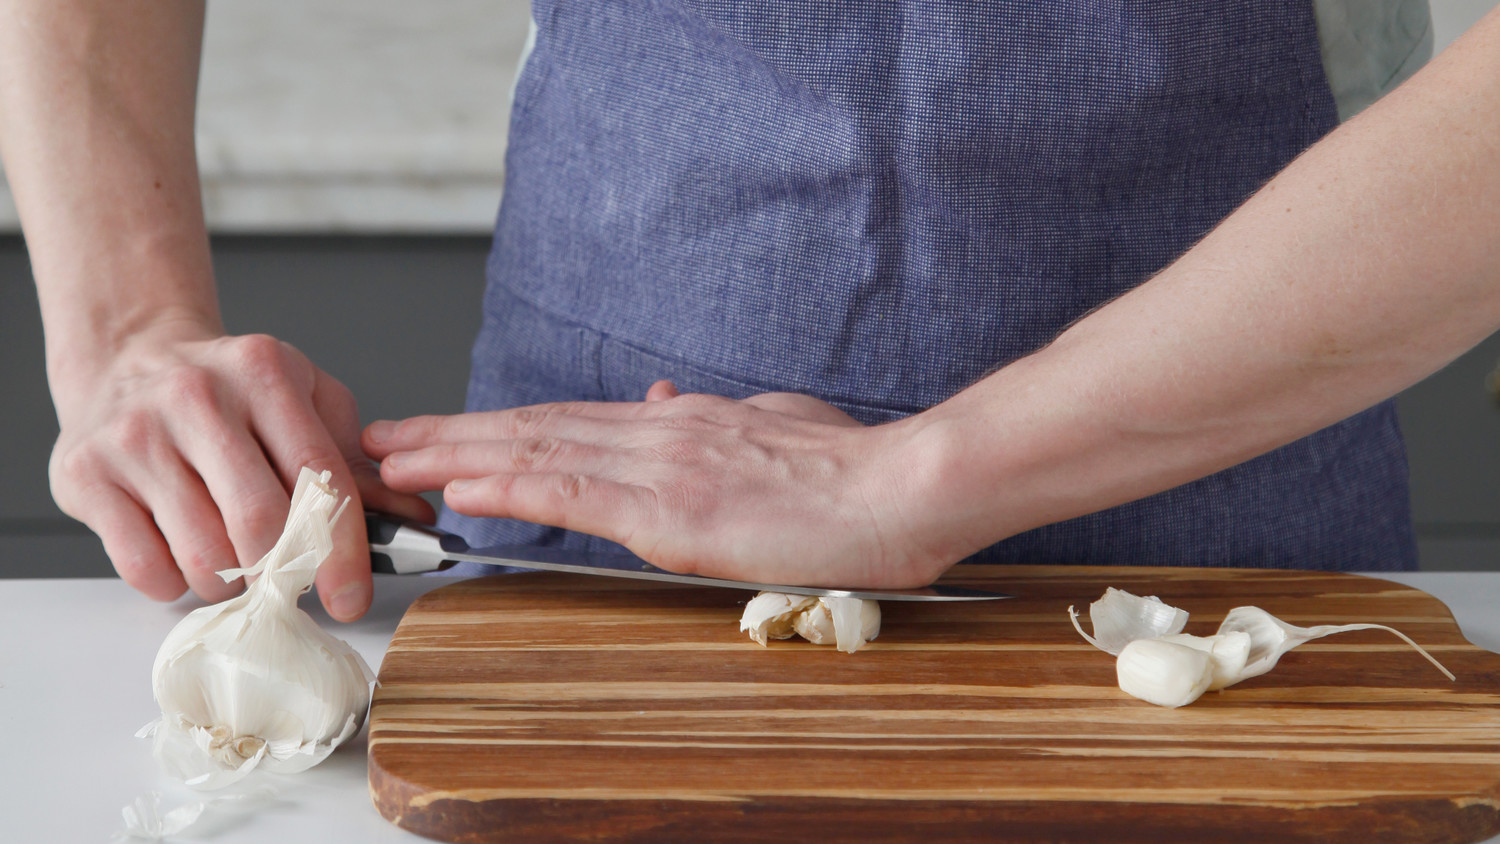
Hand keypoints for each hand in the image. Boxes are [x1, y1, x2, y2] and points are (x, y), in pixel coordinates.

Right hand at [48, 321, 432, 618]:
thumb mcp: (303, 399)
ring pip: (203, 556)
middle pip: (259, 524)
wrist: (128, 355)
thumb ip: (356, 460)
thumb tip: (413, 520)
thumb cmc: (229, 389)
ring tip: (232, 554)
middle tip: (288, 582)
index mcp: (261, 373)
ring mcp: (134, 435)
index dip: (342, 551)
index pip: (318, 476)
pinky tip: (182, 548)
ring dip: (230, 580)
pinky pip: (146, 569)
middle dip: (284, 572)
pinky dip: (176, 581)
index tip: (352, 599)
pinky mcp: (85, 474)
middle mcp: (195, 397)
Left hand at [365, 381, 955, 588]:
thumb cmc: (856, 469)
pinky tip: (462, 486)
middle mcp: (660, 431)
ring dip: (456, 453)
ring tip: (392, 457)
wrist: (902, 485)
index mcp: (683, 422)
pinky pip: (573, 493)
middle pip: (535, 424)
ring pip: (538, 450)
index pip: (571, 419)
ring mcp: (661, 465)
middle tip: (383, 436)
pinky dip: (509, 486)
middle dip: (452, 432)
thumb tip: (665, 398)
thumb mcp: (779, 424)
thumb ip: (716, 419)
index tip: (451, 432)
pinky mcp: (672, 509)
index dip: (502, 425)